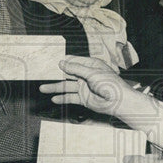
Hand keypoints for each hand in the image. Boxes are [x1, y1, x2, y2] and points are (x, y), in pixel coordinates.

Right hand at [40, 57, 156, 122]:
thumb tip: (62, 63)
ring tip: (43, 89)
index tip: (49, 61)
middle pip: (67, 74)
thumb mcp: (92, 72)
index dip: (61, 61)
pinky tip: (54, 99)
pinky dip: (62, 98)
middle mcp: (86, 75)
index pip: (72, 61)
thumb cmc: (111, 84)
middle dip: (55, 74)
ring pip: (66, 86)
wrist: (119, 102)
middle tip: (42, 74)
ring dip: (55, 87)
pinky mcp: (83, 98)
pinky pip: (70, 97)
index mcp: (90, 65)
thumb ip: (76, 68)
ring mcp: (84, 87)